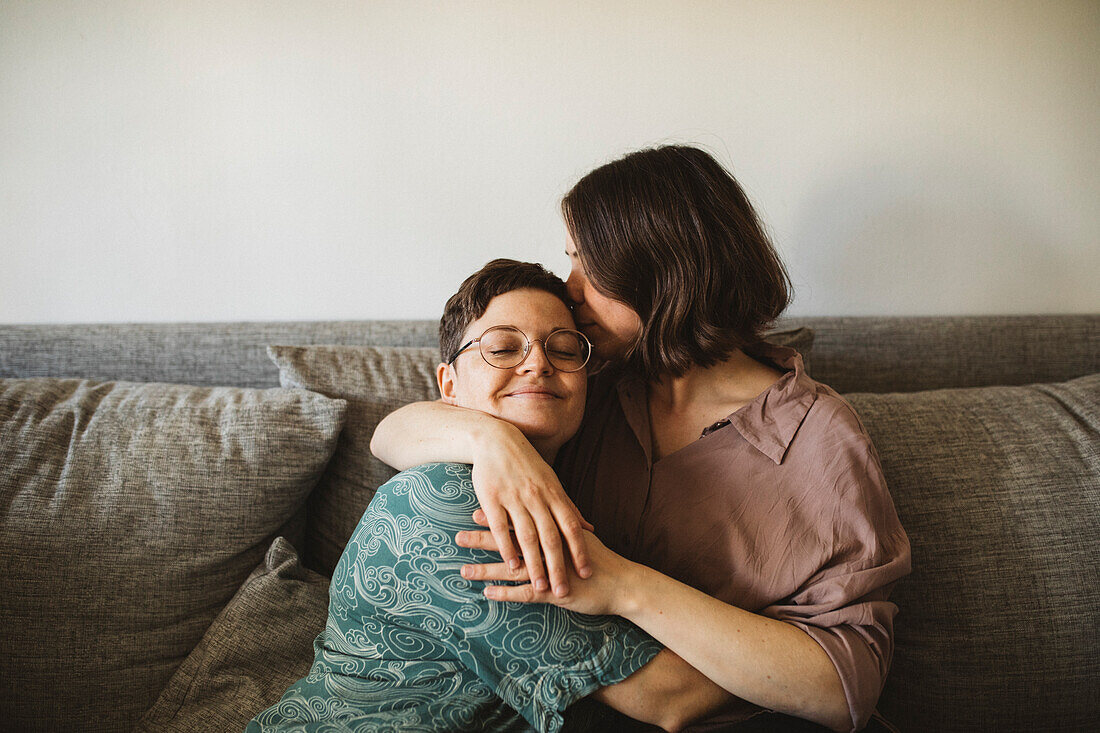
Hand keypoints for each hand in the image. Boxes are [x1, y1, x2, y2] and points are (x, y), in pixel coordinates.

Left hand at [457, 527, 635, 616]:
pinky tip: (487, 594)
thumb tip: (547, 514)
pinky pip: (524, 593)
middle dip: (482, 540)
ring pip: (512, 568)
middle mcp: (549, 549)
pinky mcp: (554, 593)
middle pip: (510, 541)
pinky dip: (505, 593)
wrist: (622, 582)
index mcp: (553, 531)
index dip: (498, 516)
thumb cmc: (600, 559)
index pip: (520, 520)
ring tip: (462, 571)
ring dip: (485, 570)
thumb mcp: (579, 536)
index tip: (475, 512)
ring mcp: (550, 570)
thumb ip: (561, 524)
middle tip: (458, 537)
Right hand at [471, 423, 593, 597]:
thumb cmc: (527, 463)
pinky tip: (512, 566)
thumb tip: (590, 527)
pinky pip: (500, 528)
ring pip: (527, 537)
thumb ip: (570, 507)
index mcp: (554, 493)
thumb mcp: (552, 482)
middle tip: (564, 591)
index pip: (571, 527)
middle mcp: (537, 498)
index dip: (579, 551)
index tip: (586, 573)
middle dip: (558, 566)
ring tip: (540, 586)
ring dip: (534, 564)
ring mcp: (514, 498)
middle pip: (551, 537)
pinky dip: (507, 548)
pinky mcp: (492, 499)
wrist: (496, 440)